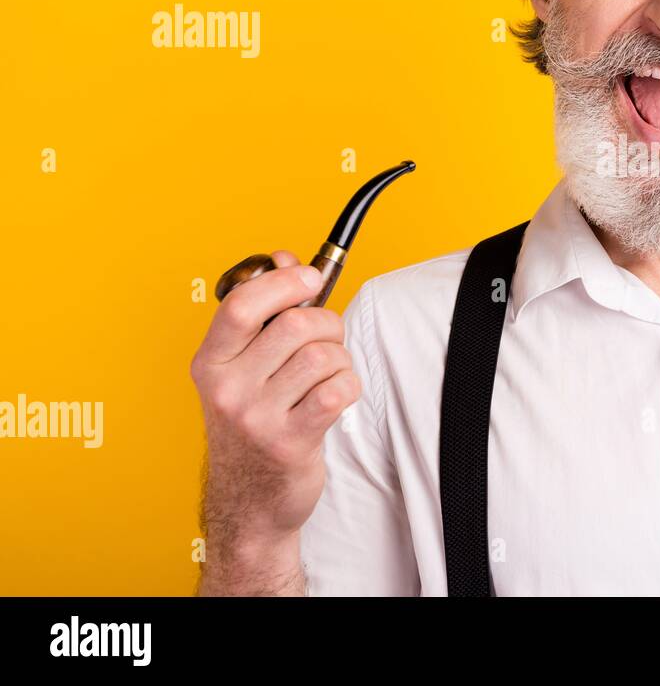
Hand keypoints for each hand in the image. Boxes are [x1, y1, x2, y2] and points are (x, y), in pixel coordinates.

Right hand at [191, 251, 360, 593]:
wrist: (249, 504)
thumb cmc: (253, 426)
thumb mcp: (244, 368)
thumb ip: (265, 312)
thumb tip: (285, 257)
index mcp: (211, 363)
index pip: (243, 304)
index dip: (284, 281)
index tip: (310, 277)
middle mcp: (227, 389)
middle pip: (296, 324)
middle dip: (326, 324)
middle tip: (326, 340)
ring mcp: (256, 418)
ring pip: (322, 355)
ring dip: (339, 360)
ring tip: (328, 376)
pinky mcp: (289, 442)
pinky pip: (337, 390)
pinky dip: (348, 386)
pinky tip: (335, 398)